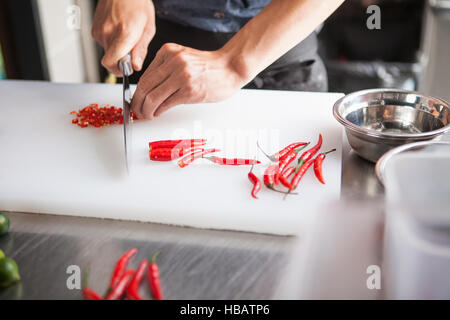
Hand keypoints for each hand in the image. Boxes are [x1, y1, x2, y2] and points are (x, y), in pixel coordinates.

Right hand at [91, 0, 154, 75]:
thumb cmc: (137, 4)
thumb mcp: (148, 28)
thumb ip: (141, 50)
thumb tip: (136, 66)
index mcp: (124, 34)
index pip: (111, 63)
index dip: (119, 71)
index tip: (126, 69)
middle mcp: (108, 33)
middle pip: (110, 60)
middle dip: (120, 60)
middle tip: (130, 50)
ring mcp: (99, 30)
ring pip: (107, 52)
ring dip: (116, 49)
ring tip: (125, 35)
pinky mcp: (94, 29)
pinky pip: (103, 43)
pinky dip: (111, 42)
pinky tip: (118, 30)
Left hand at [131, 43, 246, 119]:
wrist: (230, 67)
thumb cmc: (209, 67)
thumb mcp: (183, 59)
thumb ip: (165, 69)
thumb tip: (147, 90)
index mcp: (168, 52)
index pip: (145, 75)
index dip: (137, 91)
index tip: (136, 100)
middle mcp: (173, 62)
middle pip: (145, 86)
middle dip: (137, 102)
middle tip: (136, 111)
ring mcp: (181, 76)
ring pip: (152, 96)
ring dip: (145, 110)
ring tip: (145, 115)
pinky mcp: (189, 91)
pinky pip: (166, 103)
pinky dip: (157, 111)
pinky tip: (157, 113)